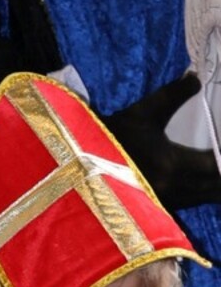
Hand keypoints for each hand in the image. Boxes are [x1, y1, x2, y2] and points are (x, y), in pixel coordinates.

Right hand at [103, 75, 220, 209]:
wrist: (79, 165)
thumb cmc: (111, 137)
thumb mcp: (142, 112)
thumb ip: (173, 94)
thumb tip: (196, 78)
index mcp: (172, 165)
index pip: (216, 165)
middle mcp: (173, 189)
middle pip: (216, 187)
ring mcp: (166, 203)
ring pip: (206, 198)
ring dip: (217, 186)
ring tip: (219, 171)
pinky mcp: (159, 209)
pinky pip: (193, 202)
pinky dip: (204, 193)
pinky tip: (208, 183)